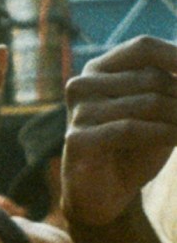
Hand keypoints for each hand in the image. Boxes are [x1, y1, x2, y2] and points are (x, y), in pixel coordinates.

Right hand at [62, 37, 176, 229]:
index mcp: (100, 69)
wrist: (106, 195)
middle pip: (151, 77)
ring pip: (146, 102)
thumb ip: (174, 87)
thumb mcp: (160, 110)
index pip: (144, 47)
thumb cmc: (137, 148)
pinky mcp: (76, 139)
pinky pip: (129, 129)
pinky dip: (162, 133)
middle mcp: (83, 84)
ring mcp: (78, 111)